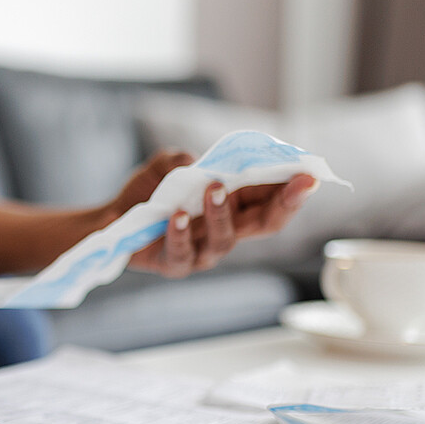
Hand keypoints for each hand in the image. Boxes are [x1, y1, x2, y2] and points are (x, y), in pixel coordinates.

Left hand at [114, 153, 316, 277]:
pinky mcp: (173, 263)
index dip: (294, 188)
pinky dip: (180, 235)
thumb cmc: (148, 193)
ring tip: (213, 188)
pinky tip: (176, 217)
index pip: (271, 198)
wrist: (113, 218)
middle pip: (265, 223)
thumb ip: (180, 160)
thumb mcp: (165, 166)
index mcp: (234, 205)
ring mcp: (201, 250)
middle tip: (299, 183)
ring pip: (224, 240)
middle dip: (285, 203)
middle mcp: (224, 229)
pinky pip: (182, 254)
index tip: (312, 174)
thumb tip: (194, 162)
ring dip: (222, 212)